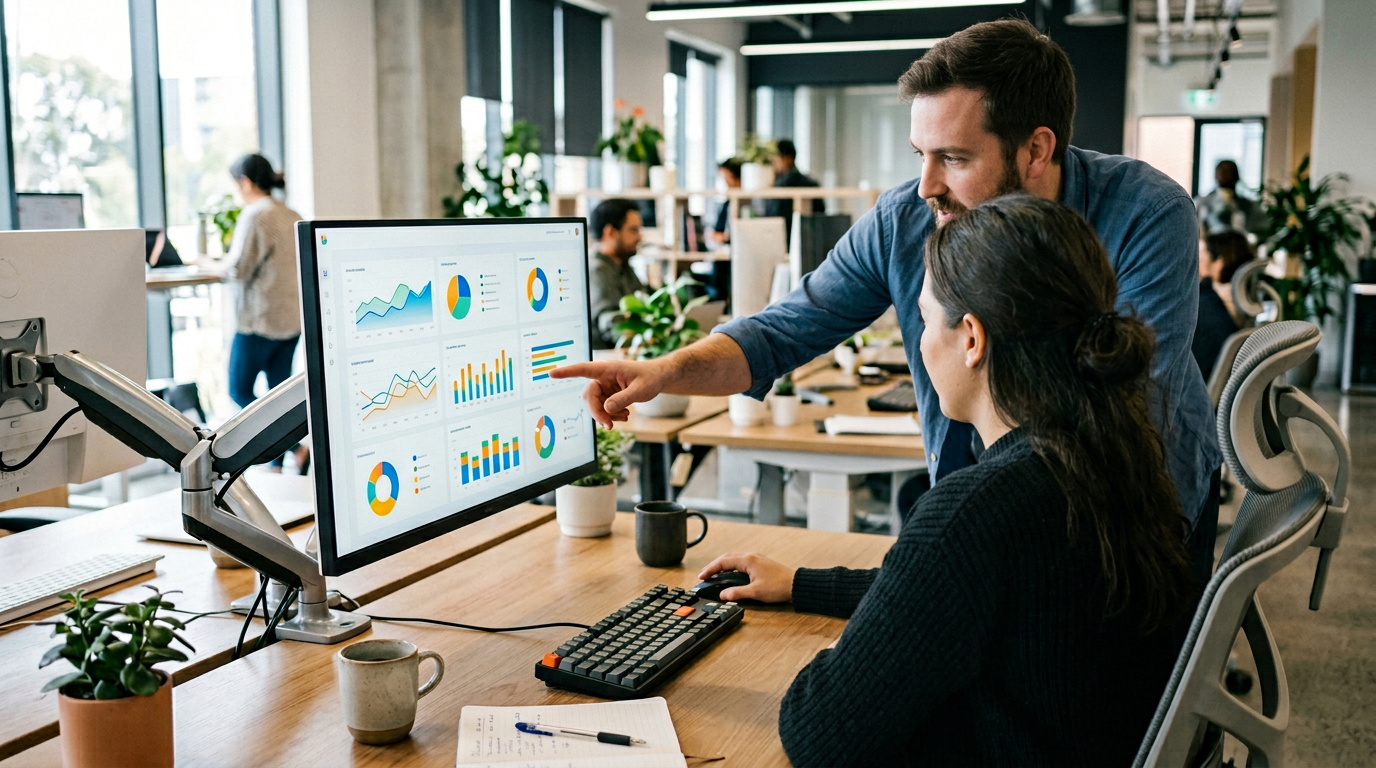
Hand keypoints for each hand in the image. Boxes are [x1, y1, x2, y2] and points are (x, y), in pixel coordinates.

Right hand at [550, 360, 667, 428]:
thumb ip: (623, 399)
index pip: (583, 369)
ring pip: (595, 405)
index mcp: (607, 369)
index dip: (567, 372)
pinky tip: (624, 415)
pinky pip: (603, 409)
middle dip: (597, 412)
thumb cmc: (651, 378)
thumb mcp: (641, 390)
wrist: (658, 378)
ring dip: (607, 415)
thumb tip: (606, 409)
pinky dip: (612, 415)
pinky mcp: (608, 395)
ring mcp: (604, 387)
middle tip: (609, 426)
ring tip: (625, 417)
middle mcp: (602, 377)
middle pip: (589, 396)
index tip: (552, 373)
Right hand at [698, 553, 796, 603]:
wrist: (796, 584)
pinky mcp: (761, 563)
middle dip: (714, 566)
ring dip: (723, 565)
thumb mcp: (755, 592)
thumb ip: (737, 593)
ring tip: (715, 574)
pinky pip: (741, 561)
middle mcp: (751, 556)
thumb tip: (722, 595)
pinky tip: (731, 574)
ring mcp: (757, 559)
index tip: (702, 576)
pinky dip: (732, 566)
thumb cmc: (778, 587)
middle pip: (727, 558)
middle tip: (705, 574)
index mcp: (747, 561)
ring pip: (734, 558)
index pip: (723, 562)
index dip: (710, 569)